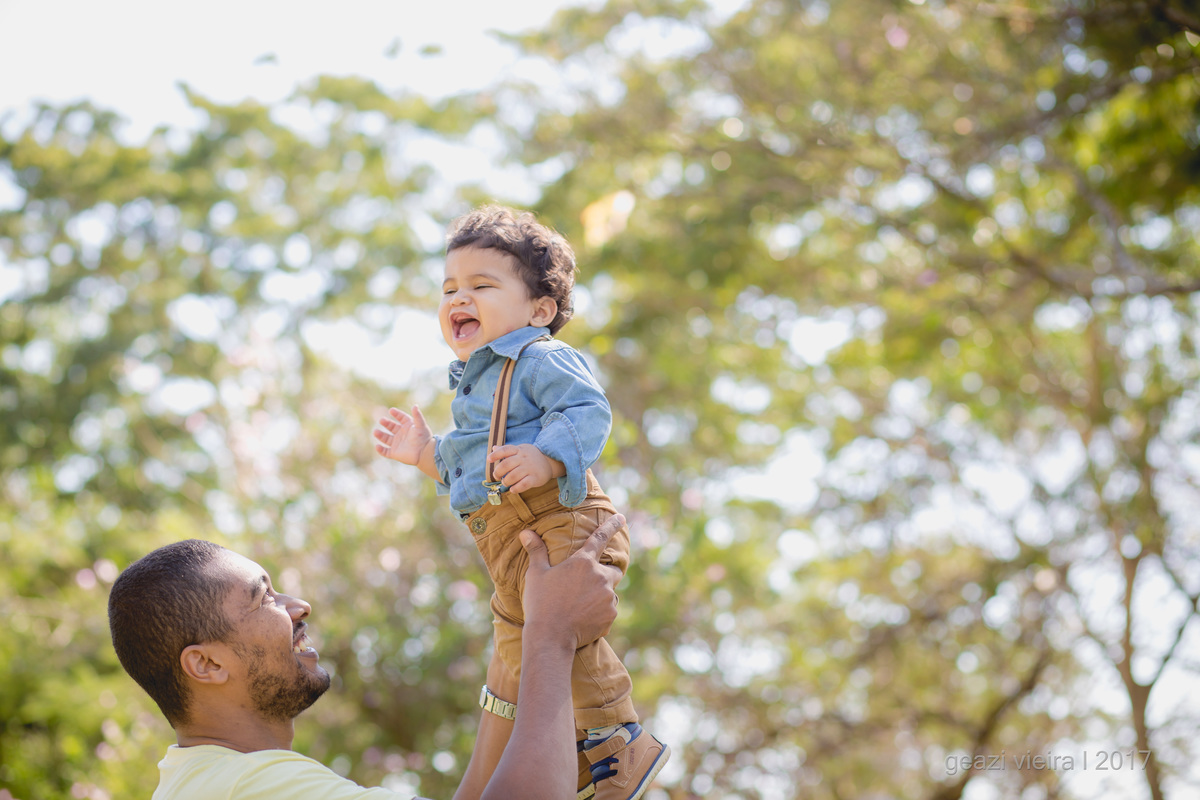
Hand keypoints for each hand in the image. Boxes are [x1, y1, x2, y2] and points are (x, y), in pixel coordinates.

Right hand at [374, 406, 432, 465]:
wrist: (425, 452)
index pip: (401, 418)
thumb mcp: (421, 425)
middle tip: (381, 420)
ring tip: (375, 432)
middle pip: (391, 426)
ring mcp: (398, 444)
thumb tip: (415, 405)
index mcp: (408, 426)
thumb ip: (417, 415)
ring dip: (380, 435)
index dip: (396, 414)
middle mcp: (402, 434)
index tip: (391, 410)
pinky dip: (380, 450)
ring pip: (386, 438)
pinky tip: (377, 446)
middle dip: (386, 423)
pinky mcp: (395, 453)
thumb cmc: (423, 438)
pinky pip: (385, 452)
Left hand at [487, 444, 563, 493]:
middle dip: (498, 472)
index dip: (496, 455)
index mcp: (519, 450)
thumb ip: (506, 450)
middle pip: (506, 464)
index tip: (489, 459)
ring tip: (506, 483)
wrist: (550, 462)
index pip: (505, 450)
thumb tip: (493, 448)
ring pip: (513, 476)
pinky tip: (513, 489)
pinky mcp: (535, 478)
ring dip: (506, 481)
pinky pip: (523, 484)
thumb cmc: (530, 457)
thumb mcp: (520, 450)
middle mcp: (523, 458)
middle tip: (497, 477)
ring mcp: (530, 468)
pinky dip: (515, 488)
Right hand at [520, 514, 622, 650]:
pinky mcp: (610, 615)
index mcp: (582, 562)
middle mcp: (600, 577)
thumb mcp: (536, 574)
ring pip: (610, 593)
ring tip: (580, 606)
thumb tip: (526, 532)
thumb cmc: (541, 603)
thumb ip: (536, 551)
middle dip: (605, 574)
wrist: (550, 637)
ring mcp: (608, 597)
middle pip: (612, 571)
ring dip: (600, 595)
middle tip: (588, 585)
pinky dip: (600, 612)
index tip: (621, 518)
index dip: (612, 526)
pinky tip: (584, 619)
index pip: (600, 538)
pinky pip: (609, 610)